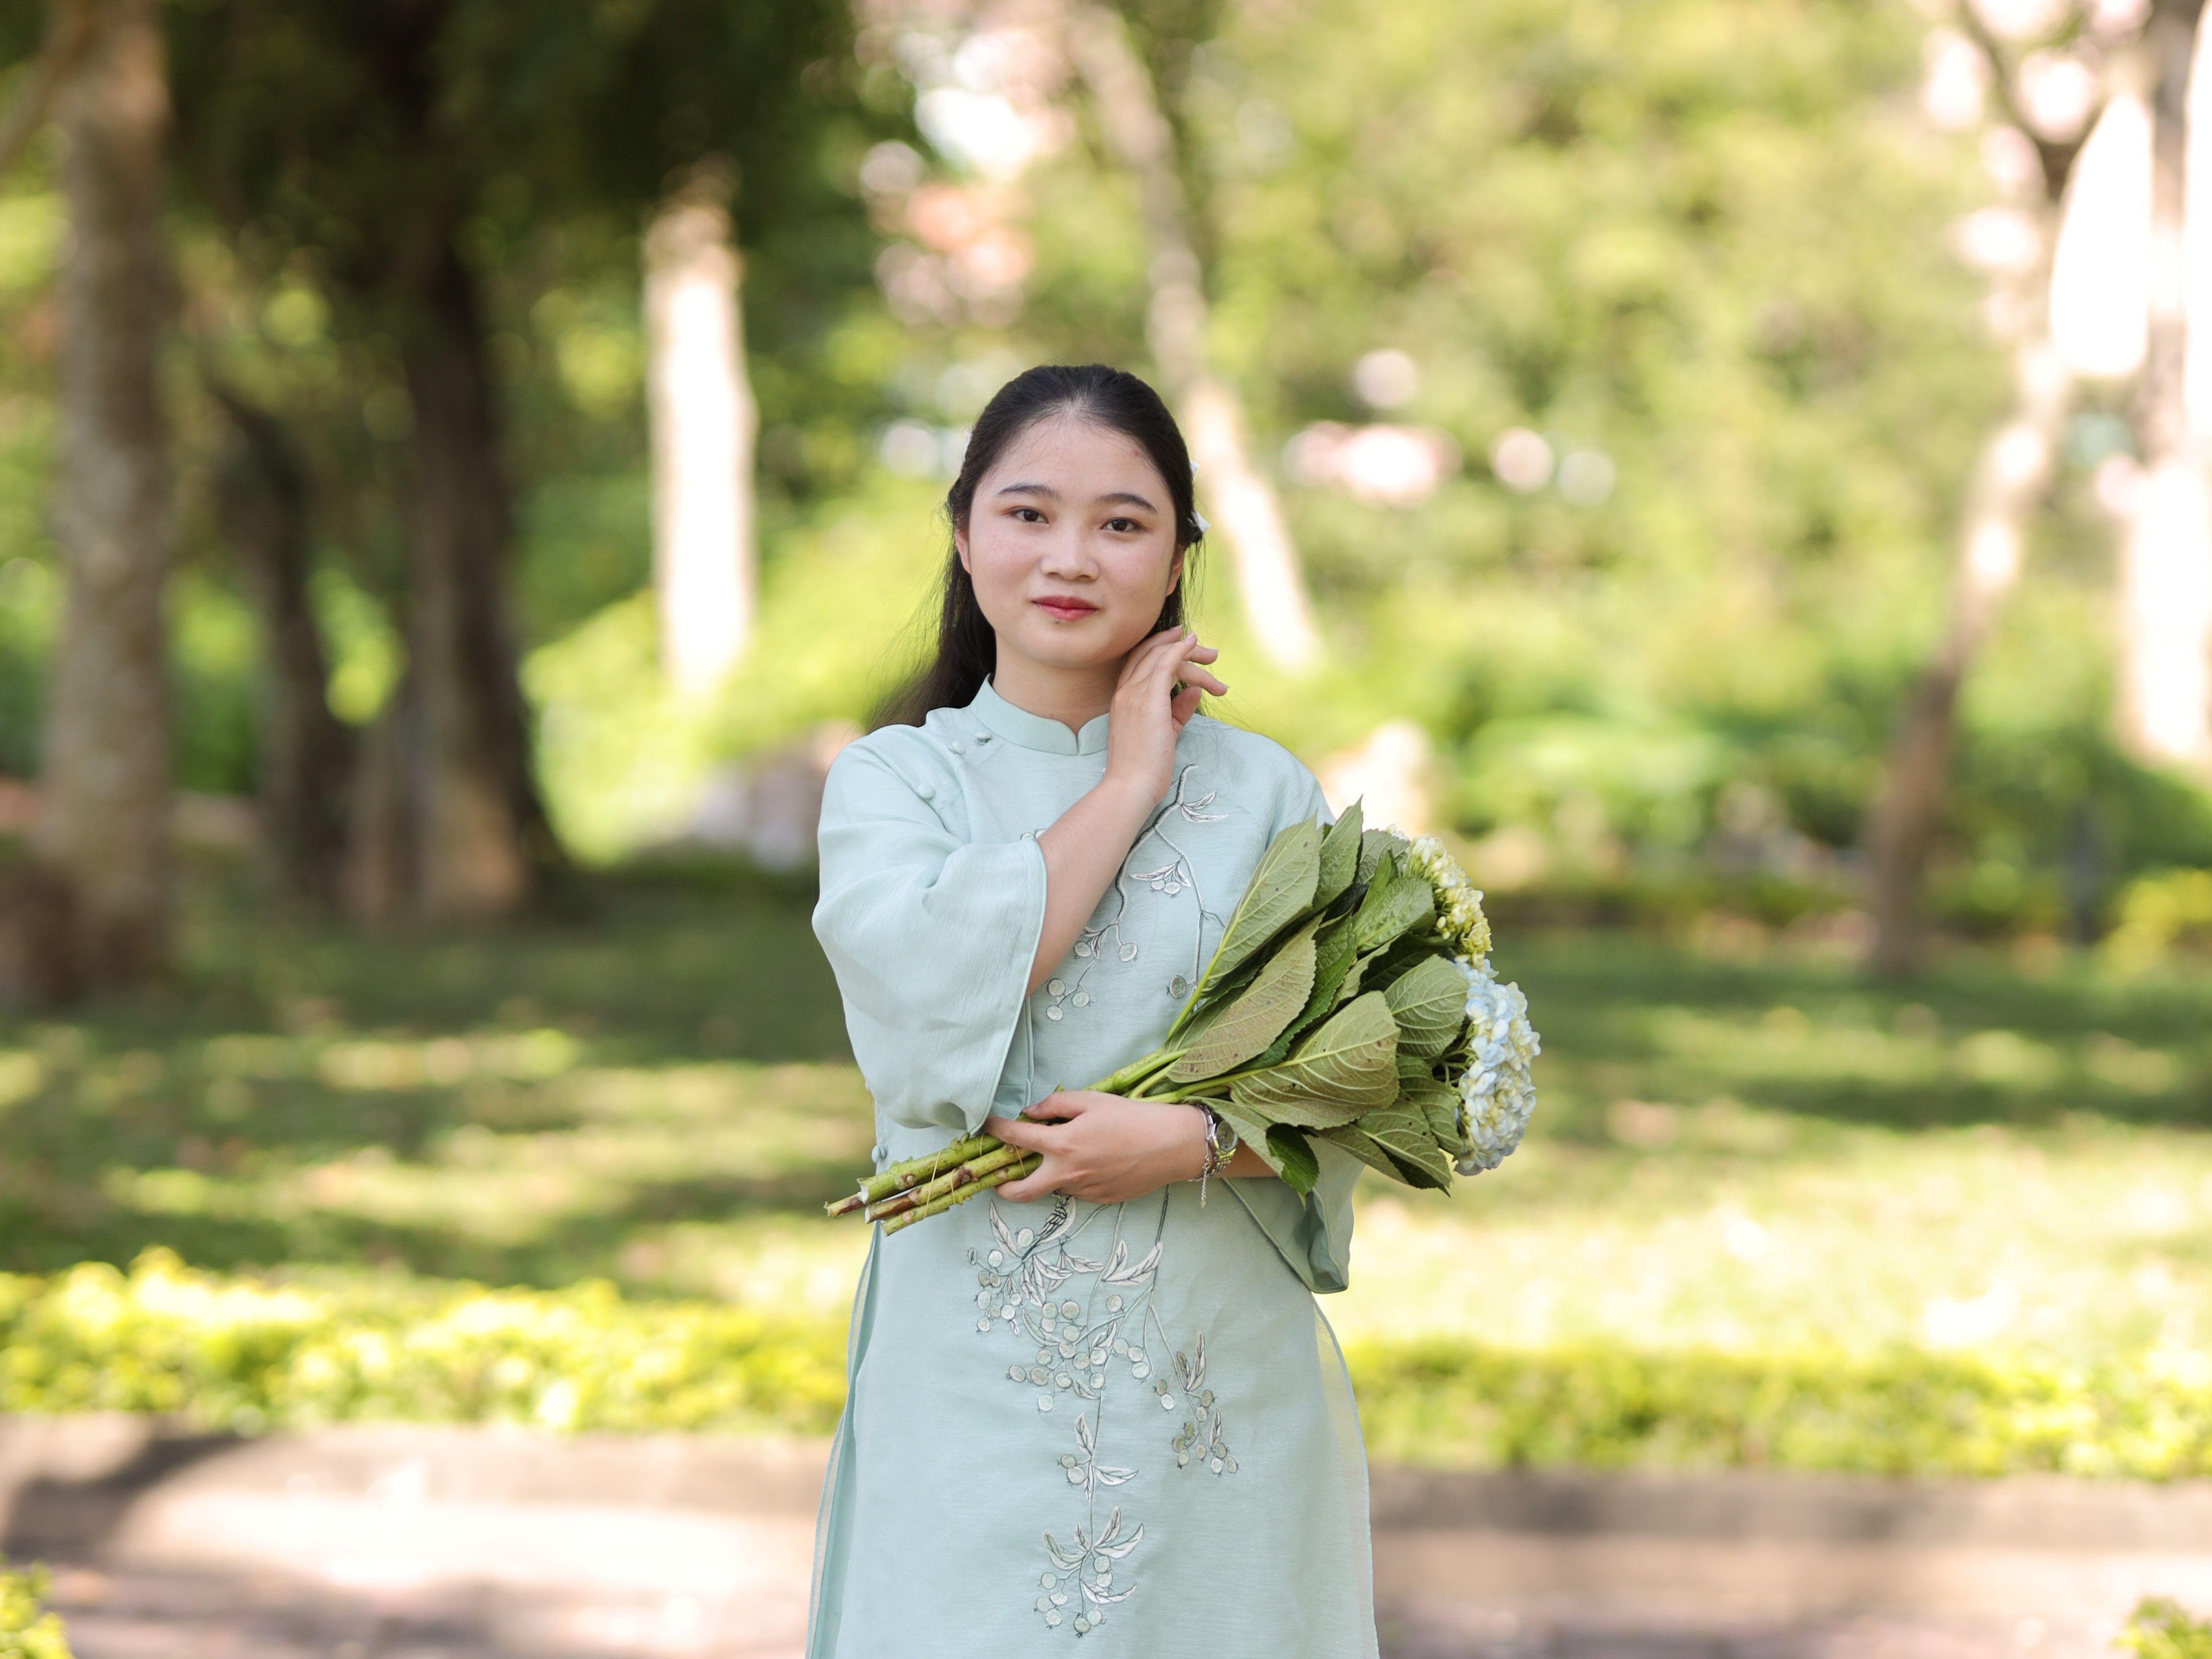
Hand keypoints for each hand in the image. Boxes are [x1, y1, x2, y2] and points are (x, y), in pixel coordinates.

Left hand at [988, 1092, 1208, 1204]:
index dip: (996, 1130)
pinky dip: (1075, 1178)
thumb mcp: (1091, 1100)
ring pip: (1053, 1187)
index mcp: (1061, 1145)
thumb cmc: (1131, 1117)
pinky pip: (1078, 1190)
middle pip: (1022, 1191)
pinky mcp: (1101, 1200)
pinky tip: (1093, 1162)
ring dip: (1049, 1175)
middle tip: (998, 1180)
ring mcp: (1084, 1191)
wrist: (1171, 1145)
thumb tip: (1030, 1113)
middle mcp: (1067, 1174)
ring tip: (1064, 1157)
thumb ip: (1055, 1105)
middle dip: (1003, 1188)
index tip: (986, 1125)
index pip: (1016, 1139)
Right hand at [1102, 628, 1226, 808]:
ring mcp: (1134, 694)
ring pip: (1162, 657)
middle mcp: (1125, 692)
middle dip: (1178, 645)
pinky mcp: (1148, 700)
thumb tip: (1194, 691)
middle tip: (1207, 651)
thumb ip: (1177, 710)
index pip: (1138, 661)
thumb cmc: (1145, 767)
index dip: (1159, 646)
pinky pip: (1165, 664)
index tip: (1181, 640)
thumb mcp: (1164, 733)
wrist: (1131, 786)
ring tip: (1212, 656)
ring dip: (1189, 652)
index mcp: (1123, 699)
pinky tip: (1193, 644)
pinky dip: (1180, 650)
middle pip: (1150, 654)